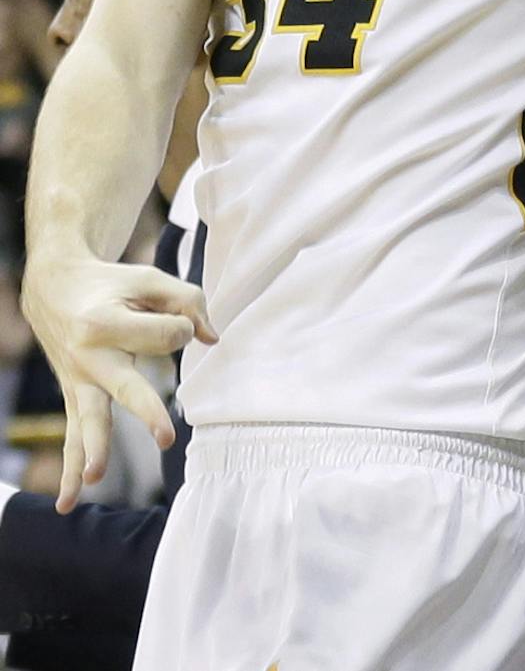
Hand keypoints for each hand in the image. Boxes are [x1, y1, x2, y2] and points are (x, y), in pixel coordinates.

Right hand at [22, 253, 215, 510]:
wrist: (54, 288)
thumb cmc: (112, 283)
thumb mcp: (150, 279)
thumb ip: (188, 301)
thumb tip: (212, 340)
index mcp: (106, 322)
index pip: (167, 334)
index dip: (183, 325)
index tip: (176, 319)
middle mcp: (88, 355)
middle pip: (126, 387)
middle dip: (147, 412)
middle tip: (167, 439)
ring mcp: (78, 380)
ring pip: (88, 420)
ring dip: (94, 450)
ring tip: (96, 478)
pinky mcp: (74, 396)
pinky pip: (72, 437)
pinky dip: (69, 470)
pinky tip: (69, 503)